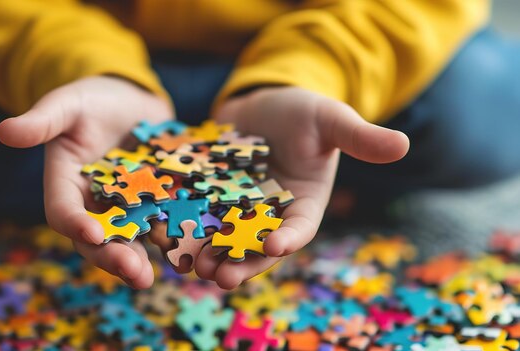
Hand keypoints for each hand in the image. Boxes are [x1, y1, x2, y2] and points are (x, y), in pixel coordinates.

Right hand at [0, 76, 172, 288]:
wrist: (131, 99)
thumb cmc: (93, 99)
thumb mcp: (68, 104)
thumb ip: (43, 120)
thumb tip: (4, 131)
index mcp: (66, 185)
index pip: (63, 211)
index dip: (75, 224)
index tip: (92, 232)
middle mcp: (94, 204)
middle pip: (98, 239)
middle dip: (114, 257)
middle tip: (135, 274)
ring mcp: (127, 207)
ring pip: (131, 240)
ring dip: (142, 260)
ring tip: (153, 276)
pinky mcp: (156, 203)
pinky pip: (163, 225)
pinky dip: (174, 239)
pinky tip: (188, 251)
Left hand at [195, 87, 408, 288]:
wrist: (262, 103)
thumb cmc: (303, 112)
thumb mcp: (330, 120)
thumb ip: (359, 137)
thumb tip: (403, 144)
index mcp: (302, 205)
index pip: (299, 227)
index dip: (288, 238)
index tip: (274, 245)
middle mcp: (269, 215)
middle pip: (254, 246)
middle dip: (240, 262)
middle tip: (221, 277)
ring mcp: (236, 209)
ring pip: (221, 238)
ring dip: (207, 254)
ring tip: (191, 268)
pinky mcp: (208, 197)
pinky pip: (194, 214)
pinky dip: (182, 227)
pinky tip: (163, 235)